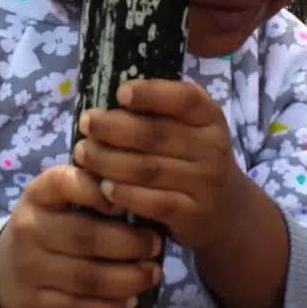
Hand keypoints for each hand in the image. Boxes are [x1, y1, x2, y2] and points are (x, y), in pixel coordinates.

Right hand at [0, 165, 162, 307]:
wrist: (4, 266)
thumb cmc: (48, 225)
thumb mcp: (58, 198)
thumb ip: (90, 190)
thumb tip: (137, 196)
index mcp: (38, 194)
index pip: (65, 182)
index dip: (98, 191)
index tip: (126, 203)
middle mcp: (28, 228)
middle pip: (85, 237)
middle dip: (130, 243)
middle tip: (155, 246)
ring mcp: (28, 268)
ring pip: (86, 278)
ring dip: (127, 279)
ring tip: (151, 274)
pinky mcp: (32, 303)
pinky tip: (129, 300)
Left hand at [73, 80, 247, 250]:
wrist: (222, 207)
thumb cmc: (187, 155)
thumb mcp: (185, 126)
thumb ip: (158, 109)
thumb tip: (107, 97)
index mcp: (209, 116)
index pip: (185, 99)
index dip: (151, 94)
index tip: (119, 94)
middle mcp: (213, 147)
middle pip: (156, 134)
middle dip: (114, 128)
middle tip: (86, 124)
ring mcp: (206, 183)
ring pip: (149, 169)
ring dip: (109, 161)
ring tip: (84, 154)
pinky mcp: (194, 213)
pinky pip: (154, 203)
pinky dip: (125, 195)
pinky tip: (104, 188)